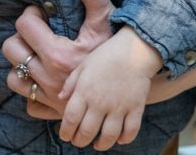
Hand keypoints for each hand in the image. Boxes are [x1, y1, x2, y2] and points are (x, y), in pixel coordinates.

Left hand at [2, 0, 115, 118]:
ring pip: (13, 77)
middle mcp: (48, 77)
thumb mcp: (107, 20)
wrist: (133, 90)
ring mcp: (48, 96)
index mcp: (58, 54)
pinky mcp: (51, 112)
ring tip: (37, 54)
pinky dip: (32, 92)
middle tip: (37, 33)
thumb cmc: (118, 51)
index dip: (31, 15)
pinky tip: (44, 80)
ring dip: (21, 65)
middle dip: (21, 38)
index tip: (42, 14)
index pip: (23, 25)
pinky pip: (28, 102)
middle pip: (11, 50)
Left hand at [57, 26, 161, 148]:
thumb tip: (60, 98)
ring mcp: (119, 107)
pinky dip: (124, 139)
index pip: (71, 119)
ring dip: (101, 145)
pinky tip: (119, 139)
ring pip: (109, 136)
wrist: (133, 50)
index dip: (66, 132)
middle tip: (78, 142)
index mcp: (84, 92)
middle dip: (80, 141)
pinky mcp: (135, 108)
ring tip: (97, 145)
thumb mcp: (83, 65)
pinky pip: (130, 131)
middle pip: (87, 132)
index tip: (65, 136)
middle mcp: (100, 103)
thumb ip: (71, 83)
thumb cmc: (105, 55)